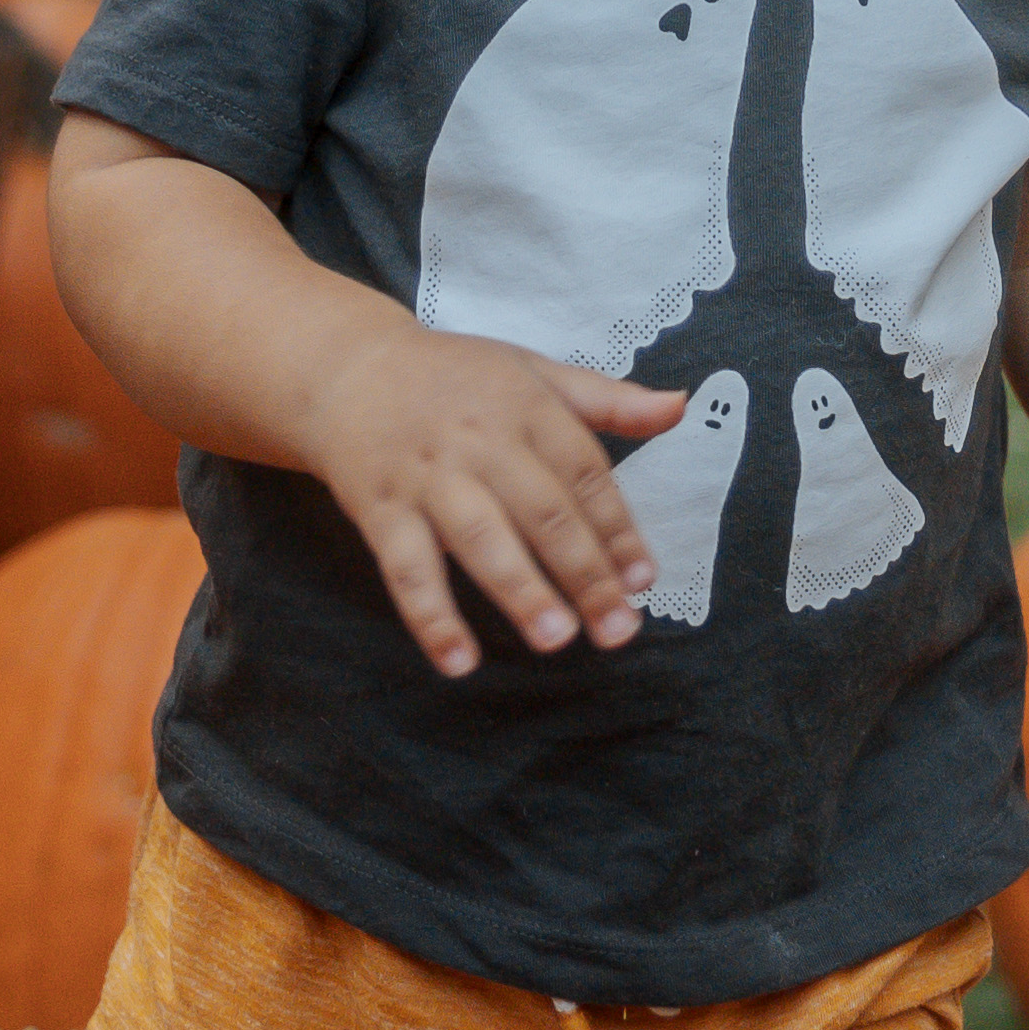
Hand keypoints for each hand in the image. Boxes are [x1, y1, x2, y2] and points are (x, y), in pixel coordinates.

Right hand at [302, 318, 688, 678]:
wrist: (349, 369)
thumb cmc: (455, 377)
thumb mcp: (534, 372)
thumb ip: (608, 400)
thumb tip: (679, 408)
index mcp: (527, 407)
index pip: (586, 474)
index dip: (619, 529)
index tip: (644, 579)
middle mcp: (480, 441)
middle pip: (543, 512)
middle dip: (585, 574)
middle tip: (618, 629)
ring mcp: (428, 477)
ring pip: (479, 538)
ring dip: (520, 590)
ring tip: (556, 639)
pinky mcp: (380, 509)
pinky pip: (407, 568)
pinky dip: (431, 616)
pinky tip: (459, 660)